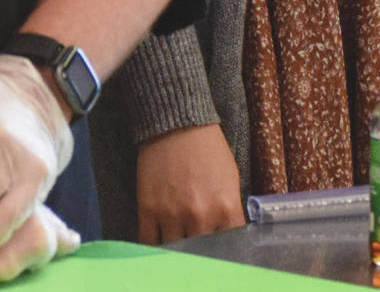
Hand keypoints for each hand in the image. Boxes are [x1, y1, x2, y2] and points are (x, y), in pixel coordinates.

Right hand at [136, 124, 245, 243]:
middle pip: (202, 253)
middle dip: (202, 254)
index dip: (226, 250)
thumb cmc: (208, 149)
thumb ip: (229, 210)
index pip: (230, 245)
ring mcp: (172, 215)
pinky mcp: (148, 210)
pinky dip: (154, 248)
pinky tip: (158, 247)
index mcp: (225, 207)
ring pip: (176, 251)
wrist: (178, 124)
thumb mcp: (231, 178)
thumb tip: (226, 235)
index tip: (221, 254)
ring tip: (178, 251)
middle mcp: (200, 216)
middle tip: (199, 254)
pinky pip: (149, 242)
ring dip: (177, 251)